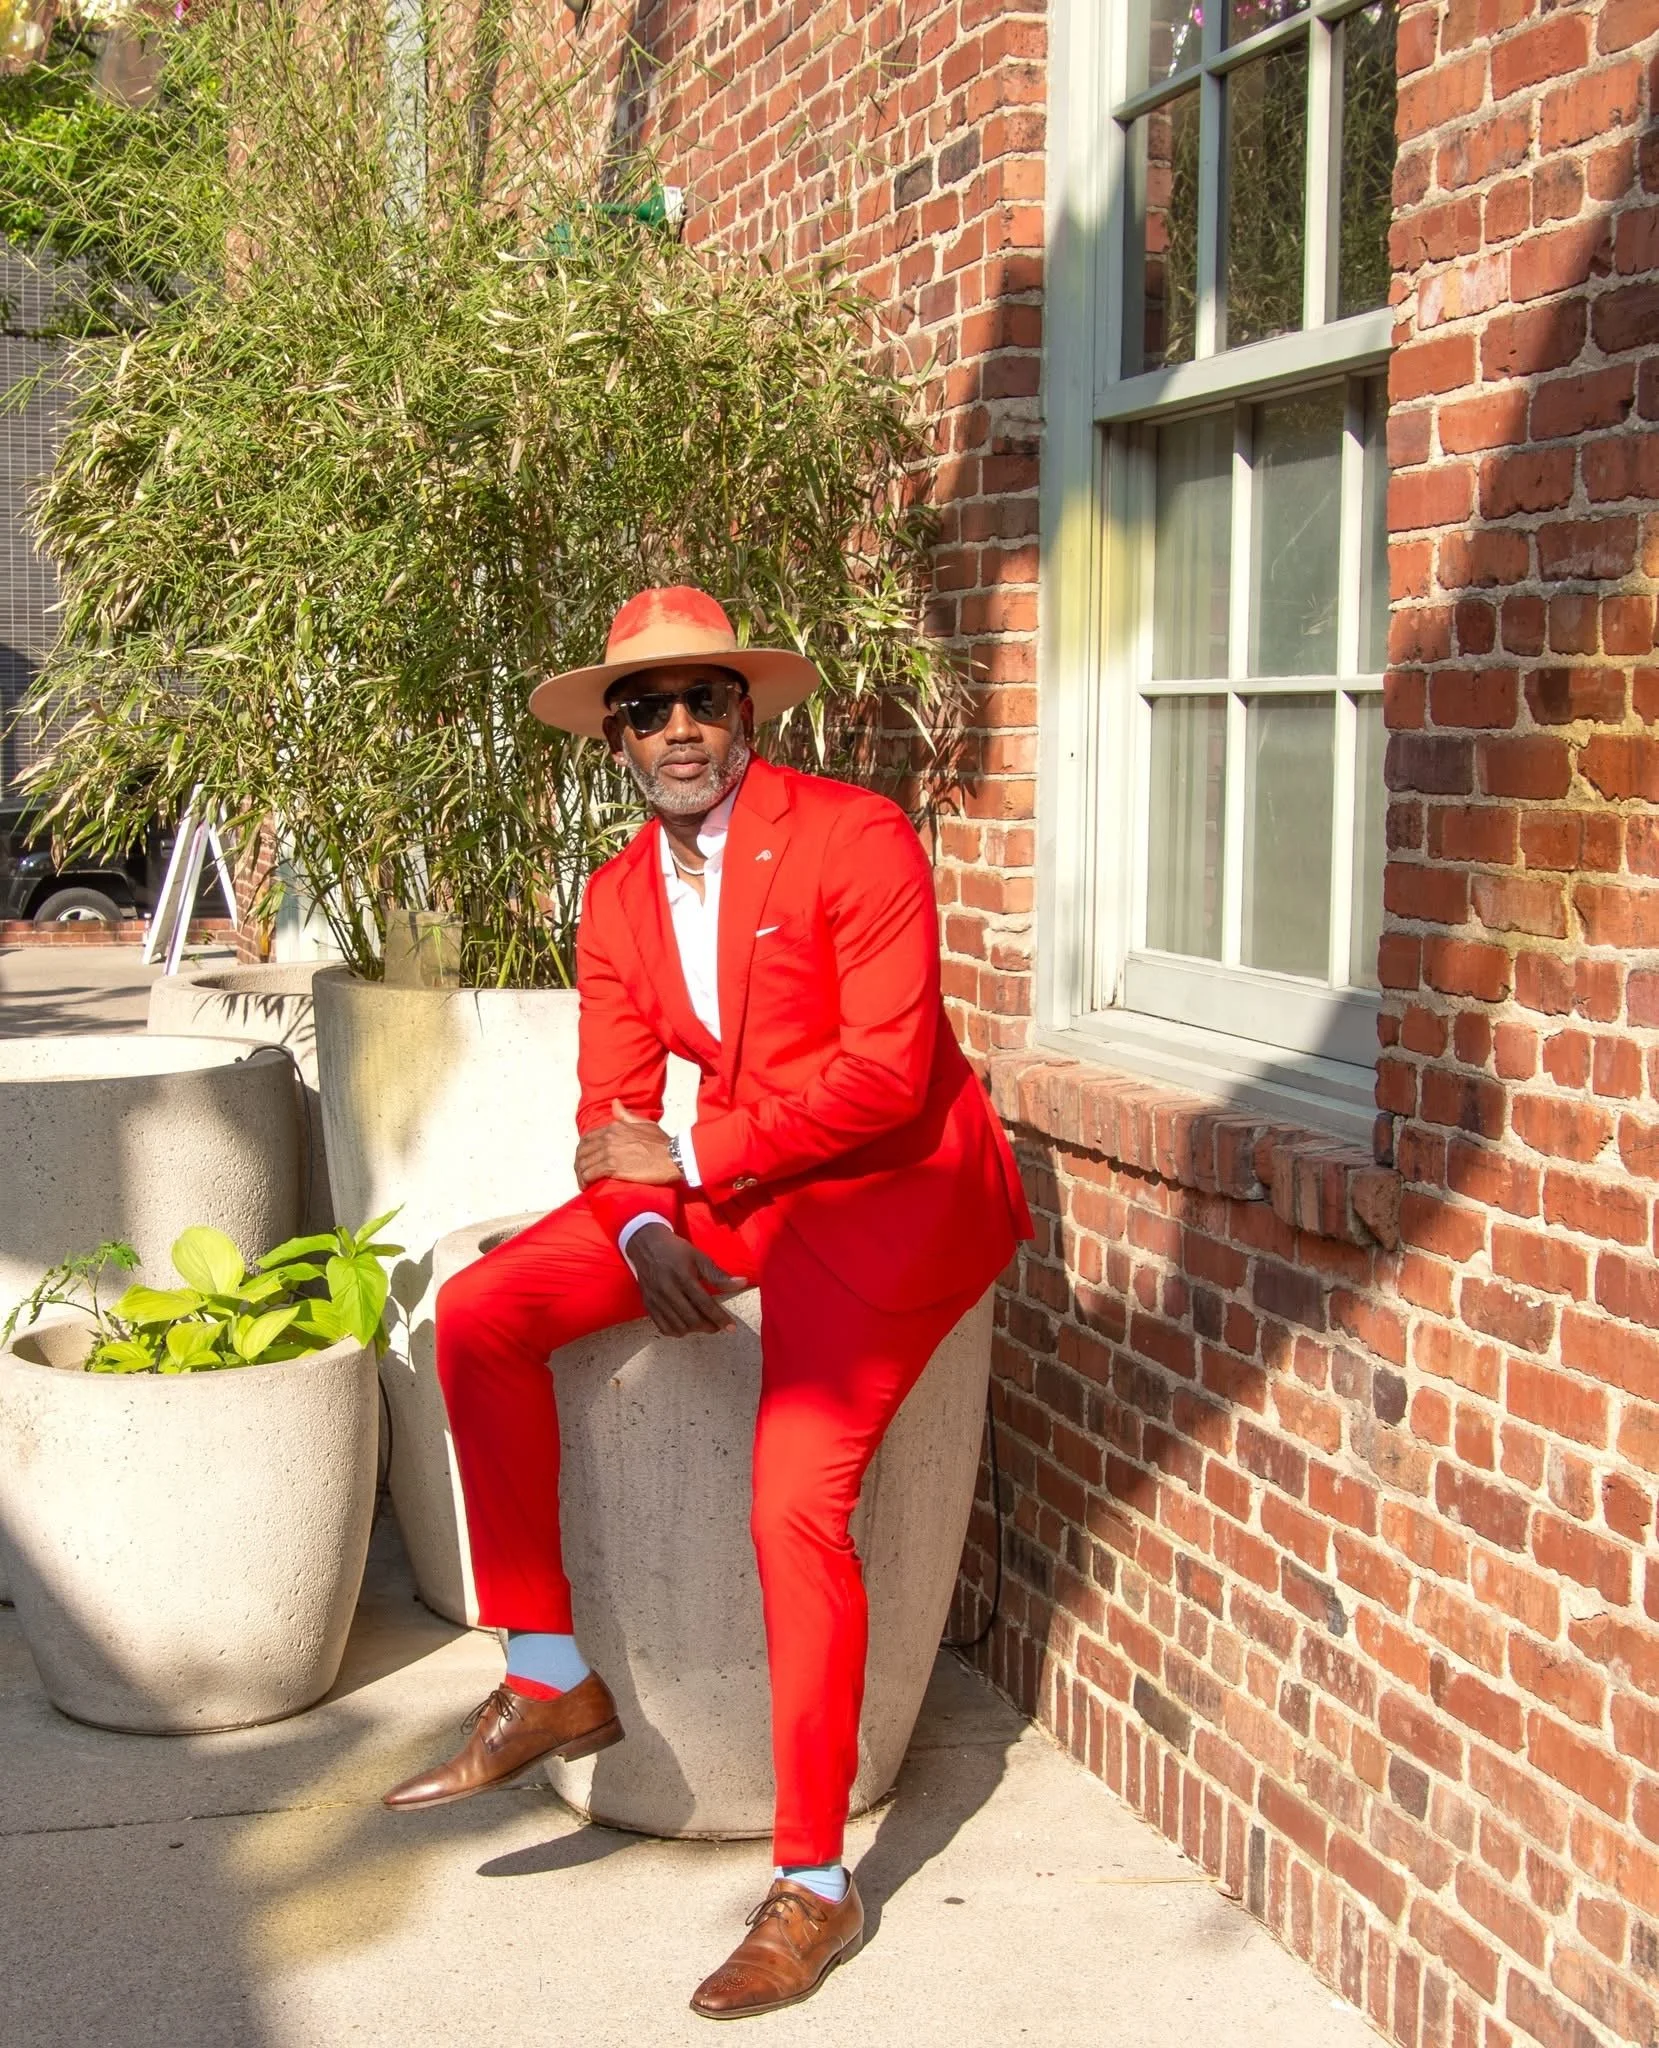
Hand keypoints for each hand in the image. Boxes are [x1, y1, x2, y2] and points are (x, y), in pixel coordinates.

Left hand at [576, 1099, 681, 1187]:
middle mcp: (608, 1138)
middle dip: (579, 1163)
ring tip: (583, 1183)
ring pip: (583, 1163)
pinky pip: (590, 1174)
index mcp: (614, 1127)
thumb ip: (626, 1115)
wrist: (672, 1157)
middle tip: (582, 1173)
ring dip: (580, 1174)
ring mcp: (609, 1152)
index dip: (582, 1151)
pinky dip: (585, 1181)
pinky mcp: (612, 1167)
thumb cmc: (662, 1143)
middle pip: (582, 1151)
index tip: (585, 1160)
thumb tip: (614, 1103)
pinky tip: (587, 1186)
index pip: (588, 1138)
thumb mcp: (644, 1123)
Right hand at [628, 1225, 747, 1335]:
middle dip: (708, 1327)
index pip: (704, 1303)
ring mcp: (656, 1300)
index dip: (719, 1318)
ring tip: (704, 1325)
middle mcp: (668, 1290)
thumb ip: (719, 1275)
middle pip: (691, 1319)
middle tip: (718, 1326)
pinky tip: (685, 1326)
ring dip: (694, 1330)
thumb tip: (742, 1283)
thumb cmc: (676, 1250)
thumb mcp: (699, 1257)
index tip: (731, 1327)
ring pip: (677, 1326)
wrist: (646, 1245)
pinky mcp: (648, 1305)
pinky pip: (663, 1327)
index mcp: (683, 1277)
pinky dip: (676, 1331)